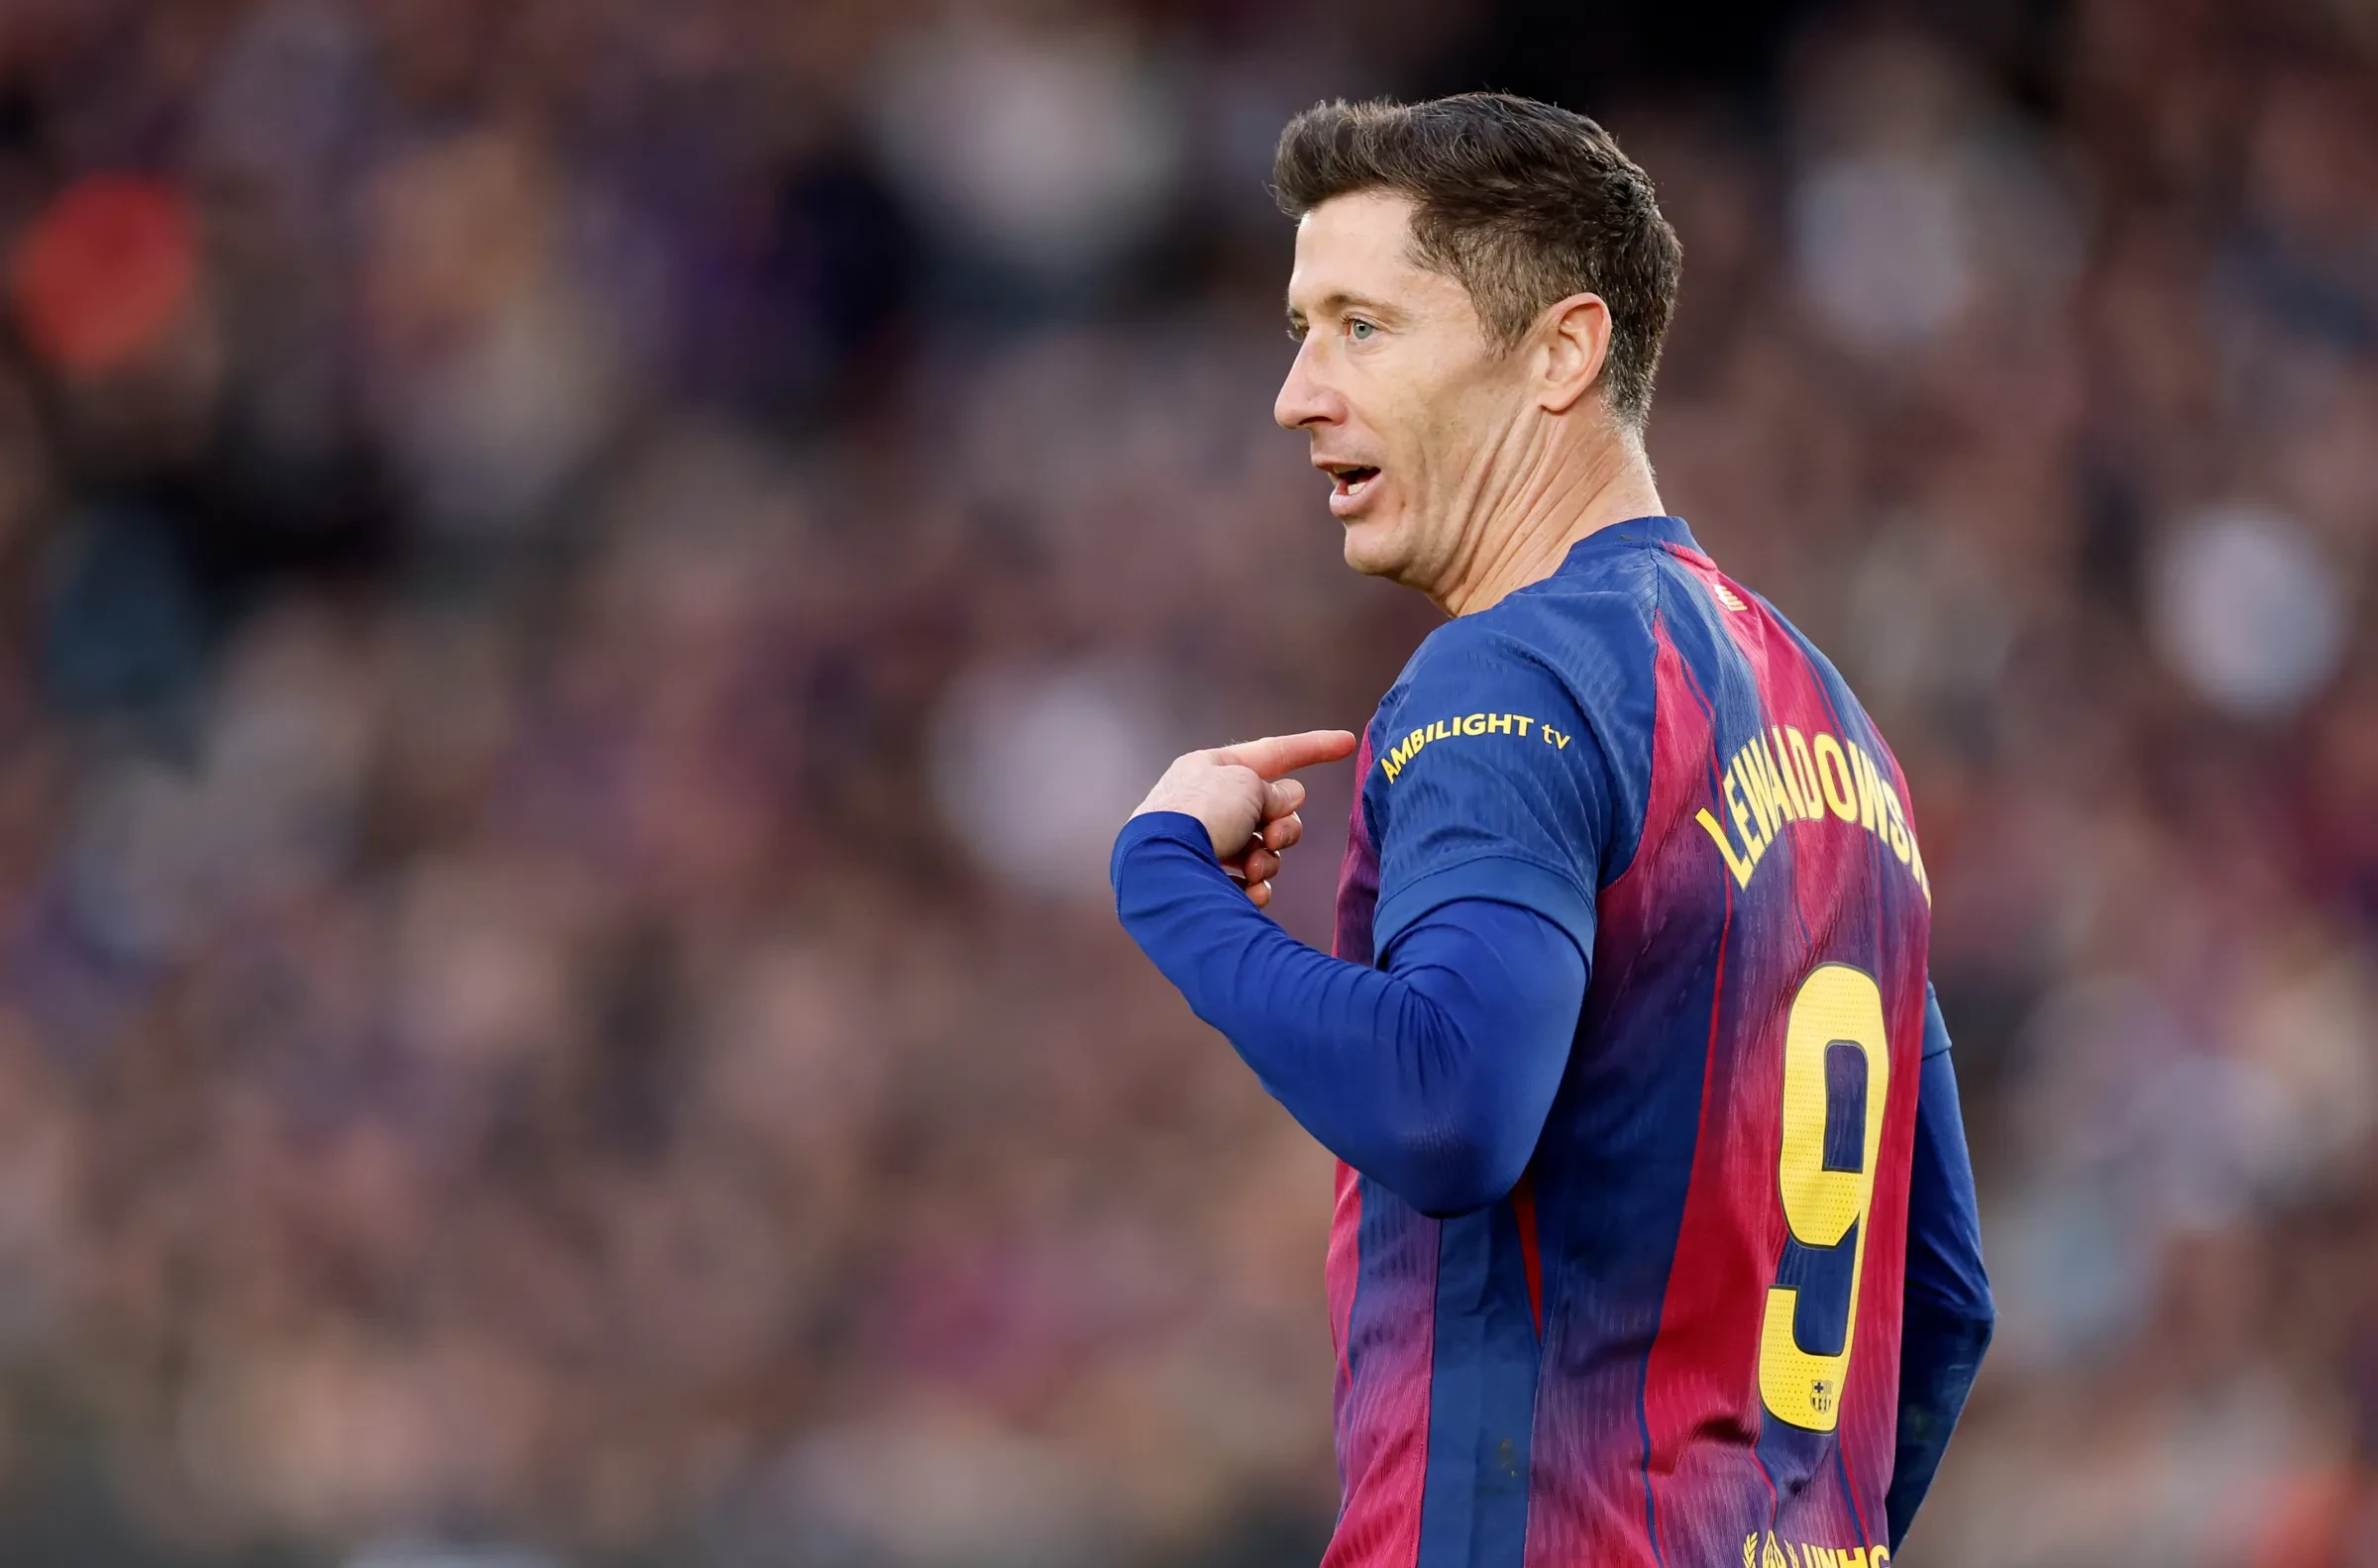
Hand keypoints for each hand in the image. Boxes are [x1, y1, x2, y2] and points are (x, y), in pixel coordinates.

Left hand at [1131, 729, 1357, 907]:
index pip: (1274, 753)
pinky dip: (1254, 886)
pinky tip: (1248, 890)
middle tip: (1271, 836)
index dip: (1314, 747)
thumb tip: (1284, 801)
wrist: (1164, 866)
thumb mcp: (1248, 784)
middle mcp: (1205, 804)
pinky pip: (1247, 881)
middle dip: (1282, 828)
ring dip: (1268, 859)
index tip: (1348, 741)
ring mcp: (1203, 844)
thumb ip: (1273, 791)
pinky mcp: (1203, 880)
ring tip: (1254, 867)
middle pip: (1270, 811)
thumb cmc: (1203, 813)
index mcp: (1211, 768)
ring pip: (1262, 849)